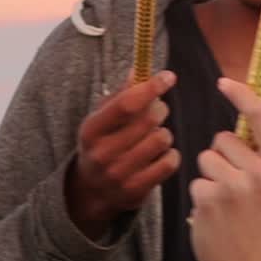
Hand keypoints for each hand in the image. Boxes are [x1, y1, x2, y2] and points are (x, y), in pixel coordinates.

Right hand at [67, 70, 180, 238]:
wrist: (91, 190)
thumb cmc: (101, 144)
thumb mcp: (102, 119)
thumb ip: (121, 94)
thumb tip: (139, 69)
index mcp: (91, 130)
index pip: (126, 104)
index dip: (151, 87)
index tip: (168, 77)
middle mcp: (102, 153)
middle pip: (148, 120)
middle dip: (159, 110)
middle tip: (157, 111)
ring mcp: (119, 174)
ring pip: (161, 140)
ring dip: (164, 133)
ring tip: (155, 135)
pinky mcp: (136, 190)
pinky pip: (169, 163)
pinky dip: (170, 155)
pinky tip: (159, 154)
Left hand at [188, 78, 260, 260]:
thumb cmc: (260, 231)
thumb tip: (239, 128)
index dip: (242, 95)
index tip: (224, 82)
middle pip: (224, 138)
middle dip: (221, 157)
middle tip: (235, 192)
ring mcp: (235, 185)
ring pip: (206, 158)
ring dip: (209, 177)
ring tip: (225, 206)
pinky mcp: (210, 198)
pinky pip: (195, 181)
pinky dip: (200, 198)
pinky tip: (214, 218)